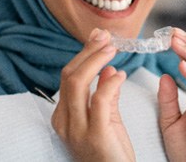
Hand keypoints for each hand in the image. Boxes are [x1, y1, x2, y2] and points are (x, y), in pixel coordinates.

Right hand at [51, 28, 134, 161]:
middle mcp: (65, 120)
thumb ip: (104, 93)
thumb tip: (107, 68)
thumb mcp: (105, 117)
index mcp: (64, 114)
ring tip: (112, 49)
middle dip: (88, 51)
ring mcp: (77, 129)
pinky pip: (99, 99)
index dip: (84, 53)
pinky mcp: (95, 135)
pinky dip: (110, 82)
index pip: (69, 75)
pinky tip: (122, 74)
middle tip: (105, 37)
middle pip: (70, 75)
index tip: (98, 36)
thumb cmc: (111, 149)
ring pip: (78, 82)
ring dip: (96, 60)